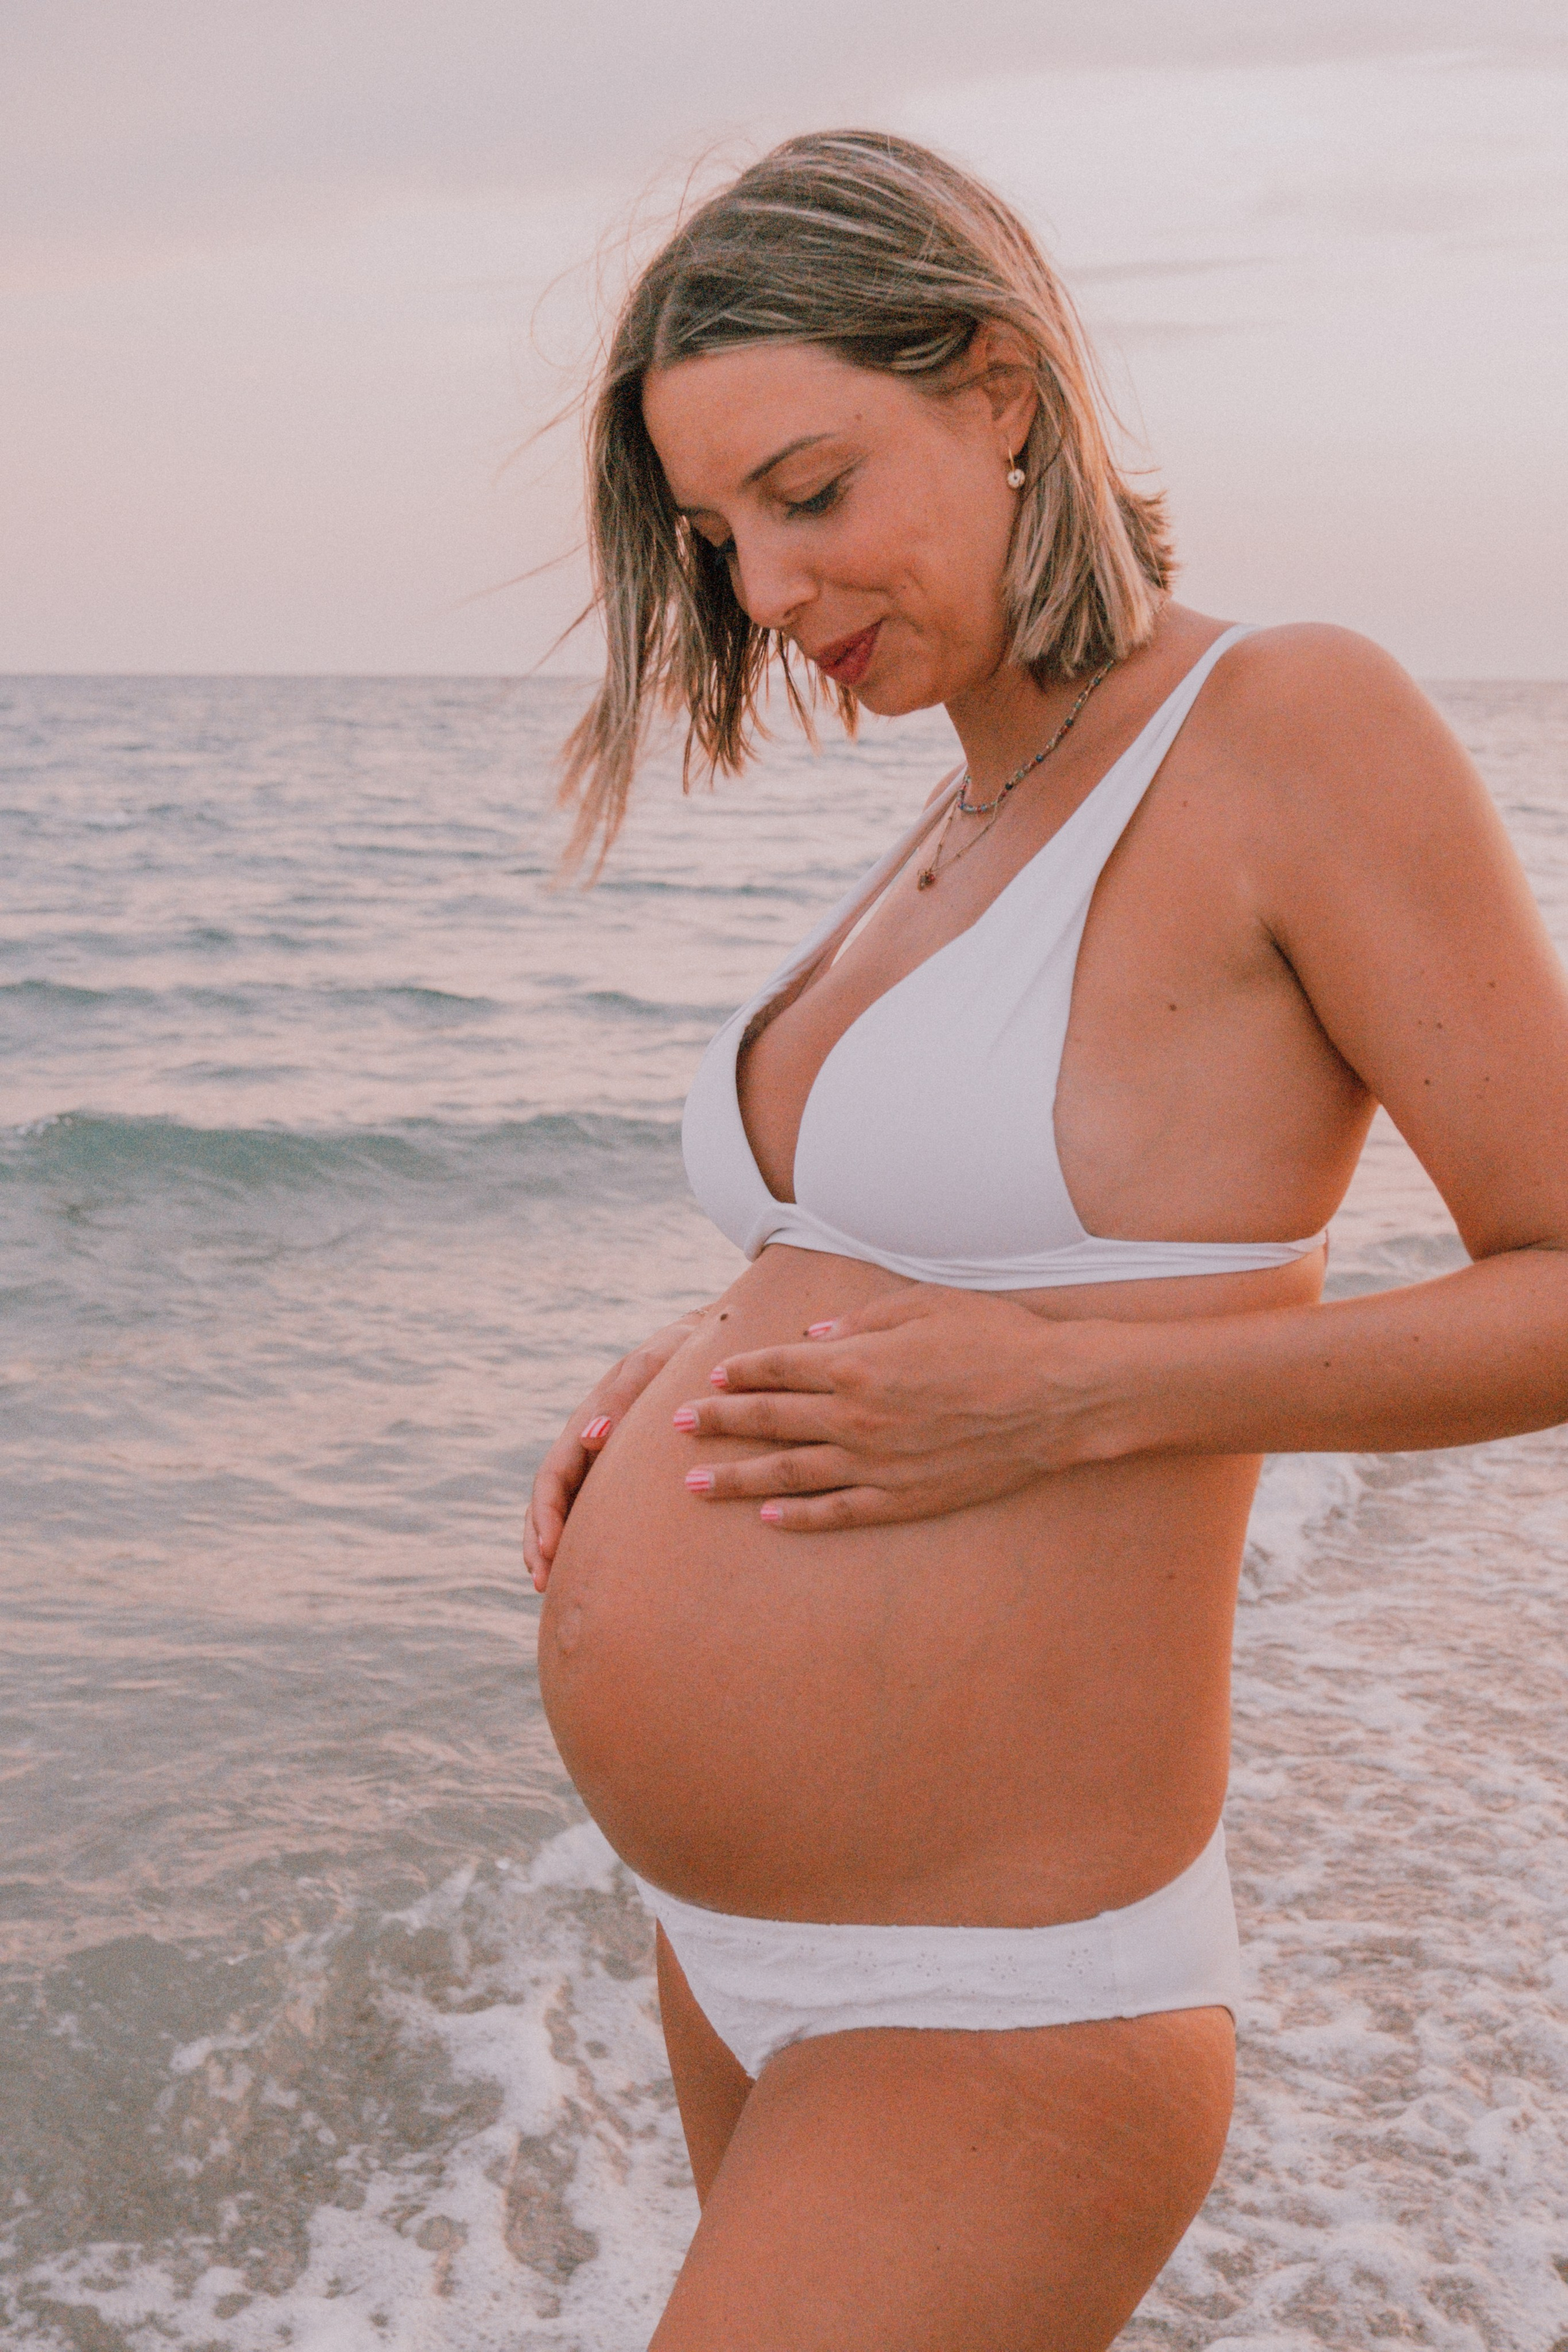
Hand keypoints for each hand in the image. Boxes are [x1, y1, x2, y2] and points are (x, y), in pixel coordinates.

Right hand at [526, 1309, 712, 1589]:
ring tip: (556, 1586)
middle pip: (551, 1501)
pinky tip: (598, 1569)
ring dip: (558, 1546)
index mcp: (588, 1421)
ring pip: (571, 1509)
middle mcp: (590, 1445)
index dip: (545, 1516)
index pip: (552, 1477)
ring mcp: (608, 1459)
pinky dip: (590, 1539)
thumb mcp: (654, 1362)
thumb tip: (590, 1441)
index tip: (548, 1552)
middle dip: (540, 1542)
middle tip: (544, 1583)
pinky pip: (603, 1509)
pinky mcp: (631, 1471)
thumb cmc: (681, 1350)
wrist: (707, 1345)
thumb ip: (624, 1395)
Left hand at [673, 1286, 1128, 1530]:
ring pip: (788, 1474)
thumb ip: (859, 1321)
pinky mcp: (905, 1498)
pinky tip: (768, 1518)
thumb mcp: (924, 1304)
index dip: (739, 1373)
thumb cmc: (996, 1337)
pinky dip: (799, 1516)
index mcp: (856, 1362)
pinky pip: (838, 1512)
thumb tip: (808, 1336)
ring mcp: (877, 1463)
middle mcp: (855, 1416)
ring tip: (695, 1483)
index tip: (710, 1379)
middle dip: (716, 1423)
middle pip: (769, 1420)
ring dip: (736, 1478)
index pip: (778, 1367)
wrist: (1057, 1396)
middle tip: (675, 1428)